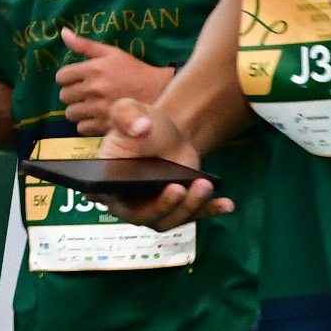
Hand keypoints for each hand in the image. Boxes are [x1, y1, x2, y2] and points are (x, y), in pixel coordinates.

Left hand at [56, 28, 173, 135]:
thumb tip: (63, 32)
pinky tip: (97, 117)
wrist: (159, 91)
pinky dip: (87, 124)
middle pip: (64, 96)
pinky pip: (81, 127)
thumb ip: (85, 45)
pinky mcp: (105, 124)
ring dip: (78, 110)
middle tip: (86, 93)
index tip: (77, 79)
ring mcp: (99, 108)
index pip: (61, 76)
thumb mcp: (112, 53)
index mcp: (94, 68)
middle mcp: (94, 88)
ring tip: (90, 106)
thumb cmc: (134, 70)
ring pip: (70, 113)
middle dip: (72, 94)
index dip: (68, 78)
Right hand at [98, 98, 231, 230]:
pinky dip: (210, 211)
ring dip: (189, 207)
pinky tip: (226, 204)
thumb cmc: (143, 123)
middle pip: (142, 216)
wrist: (169, 132)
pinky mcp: (176, 209)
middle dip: (163, 206)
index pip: (103, 197)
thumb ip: (126, 115)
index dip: (115, 202)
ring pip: (169, 219)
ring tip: (204, 185)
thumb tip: (140, 128)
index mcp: (105, 181)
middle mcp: (126, 203)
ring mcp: (152, 209)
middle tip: (179, 188)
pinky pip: (192, 215)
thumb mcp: (129, 110)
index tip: (130, 194)